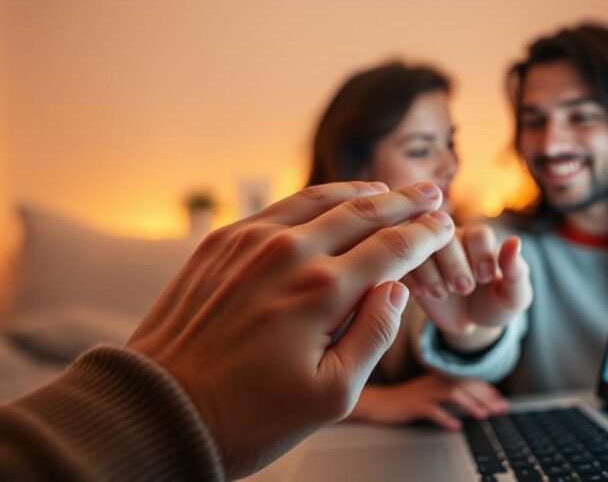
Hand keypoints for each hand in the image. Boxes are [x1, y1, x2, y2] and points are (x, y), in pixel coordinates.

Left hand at [127, 181, 455, 478]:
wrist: (161, 409)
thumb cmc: (246, 416)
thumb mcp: (331, 396)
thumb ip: (373, 336)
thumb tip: (397, 289)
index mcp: (321, 292)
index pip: (392, 248)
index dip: (426, 235)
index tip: (446, 227)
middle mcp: (288, 254)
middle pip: (362, 212)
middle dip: (404, 201)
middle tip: (431, 193)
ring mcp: (250, 242)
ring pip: (319, 199)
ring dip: (360, 192)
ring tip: (387, 189)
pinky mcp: (221, 242)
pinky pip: (278, 207)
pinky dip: (313, 199)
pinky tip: (328, 201)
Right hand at [349, 374, 507, 430]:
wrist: (379, 403)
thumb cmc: (406, 401)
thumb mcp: (431, 394)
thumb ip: (451, 394)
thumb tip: (476, 403)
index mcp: (440, 377)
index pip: (469, 380)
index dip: (488, 390)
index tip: (501, 402)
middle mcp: (434, 381)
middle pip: (464, 384)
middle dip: (485, 397)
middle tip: (499, 409)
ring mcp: (423, 392)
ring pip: (451, 393)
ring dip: (470, 404)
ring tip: (483, 416)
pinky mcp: (413, 404)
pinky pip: (431, 410)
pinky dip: (445, 418)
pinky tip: (455, 426)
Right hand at [403, 222, 532, 341]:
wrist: (468, 324)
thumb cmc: (494, 304)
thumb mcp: (513, 295)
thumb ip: (516, 271)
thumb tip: (515, 241)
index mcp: (479, 239)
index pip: (478, 234)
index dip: (482, 255)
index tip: (486, 278)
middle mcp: (451, 238)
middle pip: (447, 235)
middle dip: (455, 263)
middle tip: (464, 288)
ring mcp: (427, 252)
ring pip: (421, 245)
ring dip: (432, 270)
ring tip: (443, 293)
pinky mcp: (410, 267)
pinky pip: (402, 262)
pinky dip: (413, 277)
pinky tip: (425, 293)